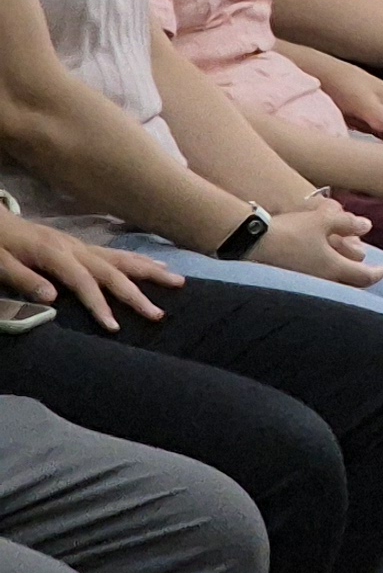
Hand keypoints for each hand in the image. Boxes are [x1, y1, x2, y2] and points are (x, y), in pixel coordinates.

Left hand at [0, 213, 180, 329]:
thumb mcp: (0, 263)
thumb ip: (24, 279)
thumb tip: (52, 298)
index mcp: (55, 254)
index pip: (84, 282)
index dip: (100, 304)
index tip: (115, 327)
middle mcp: (75, 248)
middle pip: (113, 270)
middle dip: (138, 293)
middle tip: (159, 313)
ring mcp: (81, 245)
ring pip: (121, 258)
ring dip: (150, 271)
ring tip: (176, 281)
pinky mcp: (82, 246)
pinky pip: (117, 254)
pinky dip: (139, 261)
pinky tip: (156, 265)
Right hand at [251, 203, 382, 287]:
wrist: (248, 242)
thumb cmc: (289, 231)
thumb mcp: (322, 221)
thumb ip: (347, 223)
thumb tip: (367, 226)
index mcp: (333, 269)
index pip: (363, 277)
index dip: (377, 273)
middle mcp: (321, 283)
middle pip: (348, 286)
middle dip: (360, 278)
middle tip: (366, 272)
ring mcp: (304, 286)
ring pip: (331, 286)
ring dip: (341, 278)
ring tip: (344, 271)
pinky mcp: (288, 284)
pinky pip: (313, 285)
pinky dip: (323, 278)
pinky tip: (318, 270)